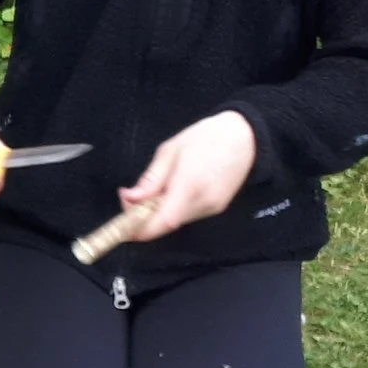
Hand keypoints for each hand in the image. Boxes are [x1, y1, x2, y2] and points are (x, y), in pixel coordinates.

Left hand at [118, 111, 257, 242]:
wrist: (245, 137)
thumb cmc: (206, 137)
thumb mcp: (169, 151)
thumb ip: (150, 179)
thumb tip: (130, 198)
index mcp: (189, 185)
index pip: (162, 221)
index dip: (139, 229)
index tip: (121, 224)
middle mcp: (203, 202)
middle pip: (165, 224)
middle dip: (142, 217)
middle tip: (130, 196)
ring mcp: (212, 208)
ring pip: (174, 221)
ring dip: (156, 213)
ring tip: (150, 190)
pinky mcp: (217, 208)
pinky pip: (186, 215)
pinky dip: (170, 209)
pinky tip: (168, 192)